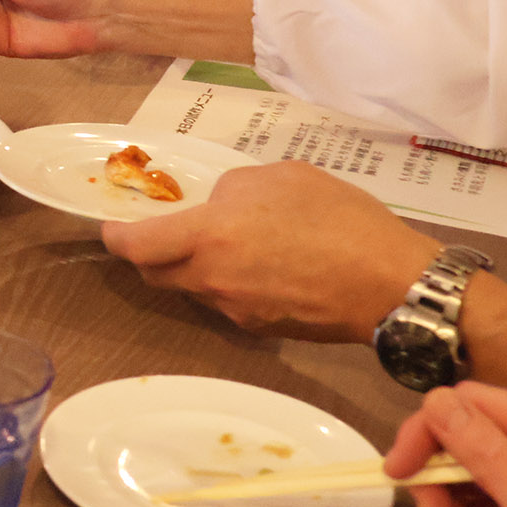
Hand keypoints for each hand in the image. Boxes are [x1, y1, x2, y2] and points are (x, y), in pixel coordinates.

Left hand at [101, 161, 438, 340]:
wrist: (394, 285)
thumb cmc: (339, 220)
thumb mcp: (281, 178)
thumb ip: (235, 190)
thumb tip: (218, 207)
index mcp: (208, 237)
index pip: (135, 246)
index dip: (115, 235)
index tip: (111, 224)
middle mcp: (212, 280)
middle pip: (156, 274)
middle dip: (149, 253)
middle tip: (163, 230)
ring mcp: (237, 310)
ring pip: (193, 289)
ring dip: (194, 268)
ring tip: (229, 242)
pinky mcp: (263, 328)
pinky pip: (229, 303)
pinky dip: (230, 283)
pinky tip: (264, 265)